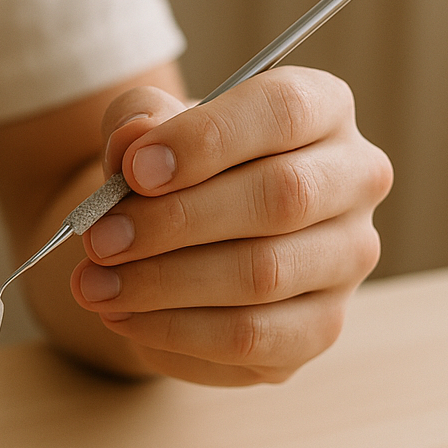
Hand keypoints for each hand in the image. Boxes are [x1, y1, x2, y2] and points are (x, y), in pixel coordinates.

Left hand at [73, 67, 391, 384]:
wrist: (177, 242)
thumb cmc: (172, 170)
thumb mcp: (146, 131)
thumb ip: (136, 122)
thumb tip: (134, 140)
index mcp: (322, 109)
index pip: (285, 111)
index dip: (207, 140)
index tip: (135, 170)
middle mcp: (353, 180)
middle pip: (282, 197)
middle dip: (175, 222)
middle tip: (100, 240)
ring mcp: (345, 258)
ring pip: (264, 274)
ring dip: (165, 283)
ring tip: (94, 286)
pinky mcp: (321, 326)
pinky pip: (253, 337)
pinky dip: (177, 331)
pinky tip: (124, 317)